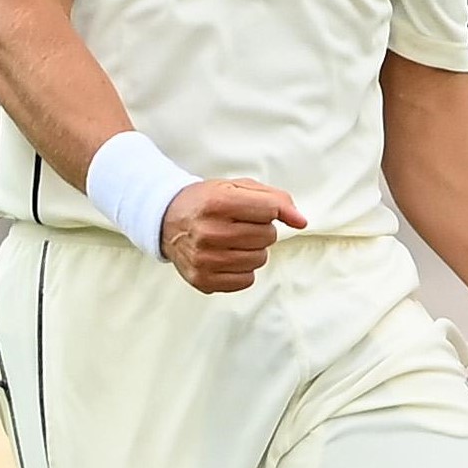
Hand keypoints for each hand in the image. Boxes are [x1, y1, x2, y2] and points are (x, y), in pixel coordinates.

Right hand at [159, 177, 306, 294]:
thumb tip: (301, 221)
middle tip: (239, 224)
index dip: (272, 209)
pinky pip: (246, 280)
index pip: (269, 210)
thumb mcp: (236, 187)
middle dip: (260, 229)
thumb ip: (273, 198)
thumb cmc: (206, 202)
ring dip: (253, 250)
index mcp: (216, 202)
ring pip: (259, 259)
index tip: (265, 210)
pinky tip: (226, 256)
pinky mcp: (203, 279)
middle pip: (266, 236)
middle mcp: (208, 232)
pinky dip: (242, 269)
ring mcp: (204, 259)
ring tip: (232, 240)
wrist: (166, 220)